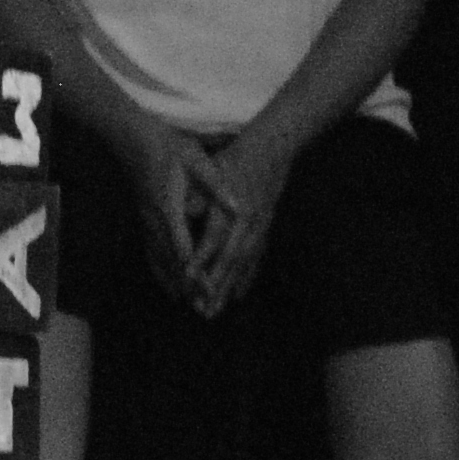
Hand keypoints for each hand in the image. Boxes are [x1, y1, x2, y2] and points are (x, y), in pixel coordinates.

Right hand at [120, 125, 223, 310]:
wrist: (131, 138)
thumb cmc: (166, 145)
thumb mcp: (195, 159)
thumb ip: (216, 185)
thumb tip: (238, 206)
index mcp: (169, 207)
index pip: (184, 246)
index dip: (197, 270)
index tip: (210, 289)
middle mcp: (155, 221)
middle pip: (172, 262)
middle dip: (189, 287)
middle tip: (205, 310)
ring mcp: (147, 222)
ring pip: (160, 261)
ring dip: (176, 284)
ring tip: (190, 306)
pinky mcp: (145, 221)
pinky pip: (152, 254)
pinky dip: (162, 273)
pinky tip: (169, 286)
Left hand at [182, 134, 292, 316]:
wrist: (273, 149)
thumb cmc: (235, 158)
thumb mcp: (212, 169)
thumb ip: (200, 193)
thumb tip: (185, 212)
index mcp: (231, 206)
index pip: (215, 237)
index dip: (202, 258)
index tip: (188, 276)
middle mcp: (248, 221)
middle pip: (231, 259)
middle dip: (216, 286)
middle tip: (203, 311)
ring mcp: (259, 226)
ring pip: (244, 263)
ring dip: (229, 288)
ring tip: (216, 310)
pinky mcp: (265, 228)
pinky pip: (256, 257)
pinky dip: (246, 277)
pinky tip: (238, 295)